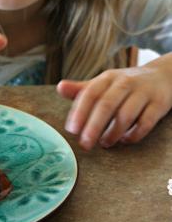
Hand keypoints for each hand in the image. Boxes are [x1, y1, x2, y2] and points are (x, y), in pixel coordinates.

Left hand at [57, 54, 171, 149]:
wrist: (161, 77)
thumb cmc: (124, 85)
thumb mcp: (103, 83)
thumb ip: (81, 89)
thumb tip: (59, 87)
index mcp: (107, 78)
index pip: (90, 93)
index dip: (80, 112)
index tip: (71, 130)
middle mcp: (124, 83)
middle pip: (106, 105)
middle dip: (93, 127)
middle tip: (85, 144)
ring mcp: (143, 93)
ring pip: (126, 115)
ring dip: (113, 133)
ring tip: (104, 143)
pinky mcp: (159, 104)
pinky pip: (146, 123)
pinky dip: (133, 134)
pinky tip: (124, 140)